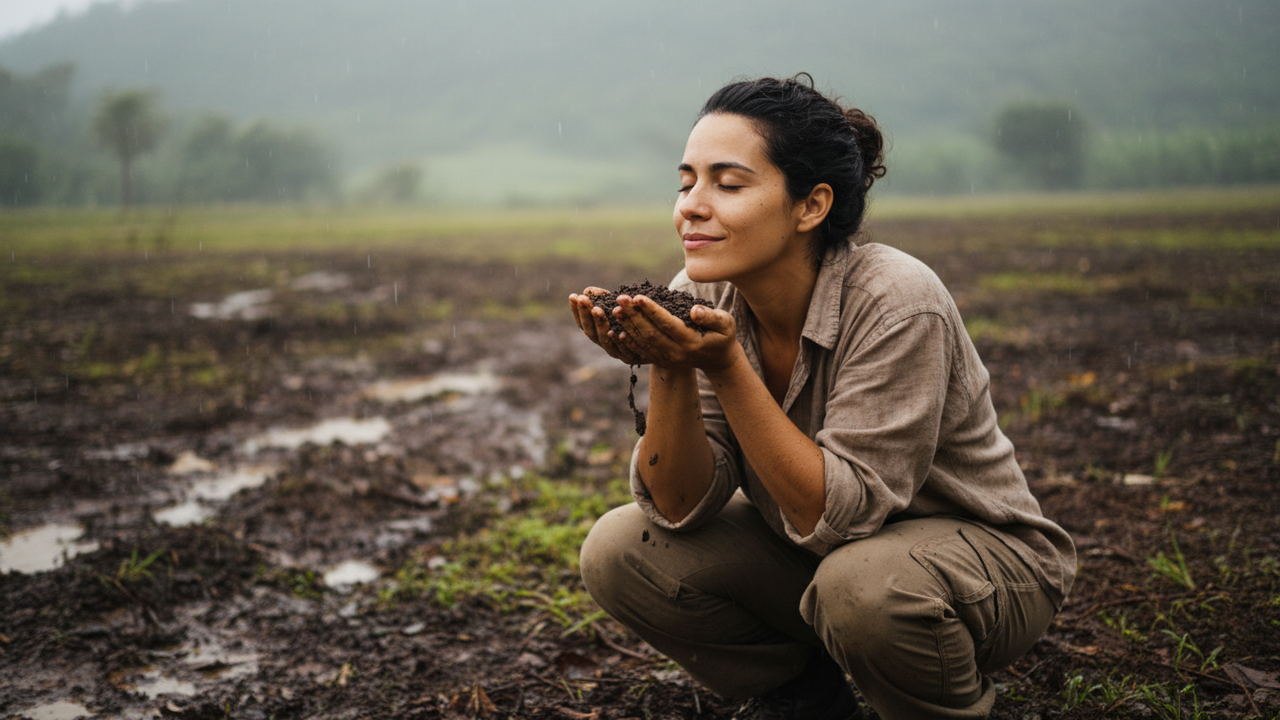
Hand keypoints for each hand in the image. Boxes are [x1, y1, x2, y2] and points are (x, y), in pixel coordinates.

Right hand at [569, 288, 643, 363]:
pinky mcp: (630, 358)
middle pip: (590, 332)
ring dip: (600, 324)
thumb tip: (588, 290)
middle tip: (583, 299)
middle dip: (585, 314)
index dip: (576, 310)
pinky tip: (616, 331)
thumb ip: (604, 300)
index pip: (582, 322)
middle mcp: (604, 343)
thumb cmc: (634, 319)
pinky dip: (618, 342)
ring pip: (604, 340)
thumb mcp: (619, 306)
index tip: (574, 296)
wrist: (657, 341)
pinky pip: (623, 351)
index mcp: (598, 332)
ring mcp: (616, 352)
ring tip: (597, 309)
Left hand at [609, 294, 738, 372]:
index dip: (652, 311)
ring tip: (615, 309)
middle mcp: (677, 352)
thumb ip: (711, 316)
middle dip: (633, 315)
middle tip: (620, 298)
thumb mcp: (725, 323)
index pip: (667, 324)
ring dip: (628, 326)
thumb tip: (695, 310)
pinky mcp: (662, 361)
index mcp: (691, 341)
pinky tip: (615, 330)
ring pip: (643, 343)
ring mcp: (668, 359)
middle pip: (650, 333)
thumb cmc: (722, 335)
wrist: (718, 359)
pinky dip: (628, 342)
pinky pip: (641, 352)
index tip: (638, 297)